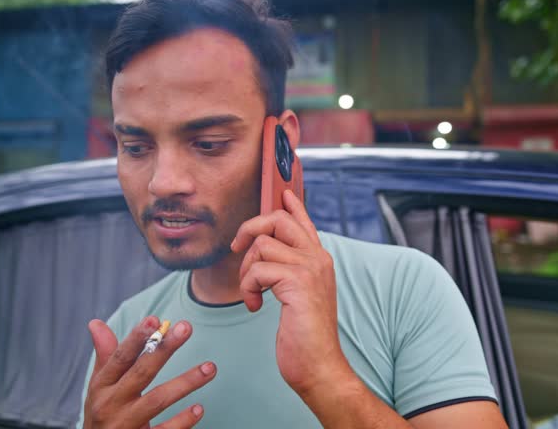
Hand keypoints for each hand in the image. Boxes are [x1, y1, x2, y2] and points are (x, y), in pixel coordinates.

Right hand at [83, 317, 216, 428]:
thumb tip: (96, 322)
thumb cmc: (103, 410)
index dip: (137, 338)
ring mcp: (126, 425)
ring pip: (157, 401)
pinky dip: (182, 421)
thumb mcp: (99, 386)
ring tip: (210, 367)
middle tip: (186, 327)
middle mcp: (111, 405)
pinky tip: (199, 408)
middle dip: (163, 350)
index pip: (120, 358)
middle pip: (141, 374)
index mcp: (102, 386)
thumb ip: (106, 355)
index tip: (156, 319)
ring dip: (185, 383)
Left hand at [231, 190, 351, 397]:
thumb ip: (288, 270)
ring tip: (252, 294)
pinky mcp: (298, 282)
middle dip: (249, 230)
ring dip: (246, 271)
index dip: (291, 203)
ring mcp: (310, 268)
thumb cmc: (304, 335)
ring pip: (261, 244)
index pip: (303, 220)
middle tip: (238, 251)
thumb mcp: (298, 296)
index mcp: (319, 259)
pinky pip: (257, 269)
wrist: (319, 365)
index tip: (282, 192)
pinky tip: (257, 306)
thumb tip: (268, 251)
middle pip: (278, 219)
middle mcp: (318, 257)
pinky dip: (248, 288)